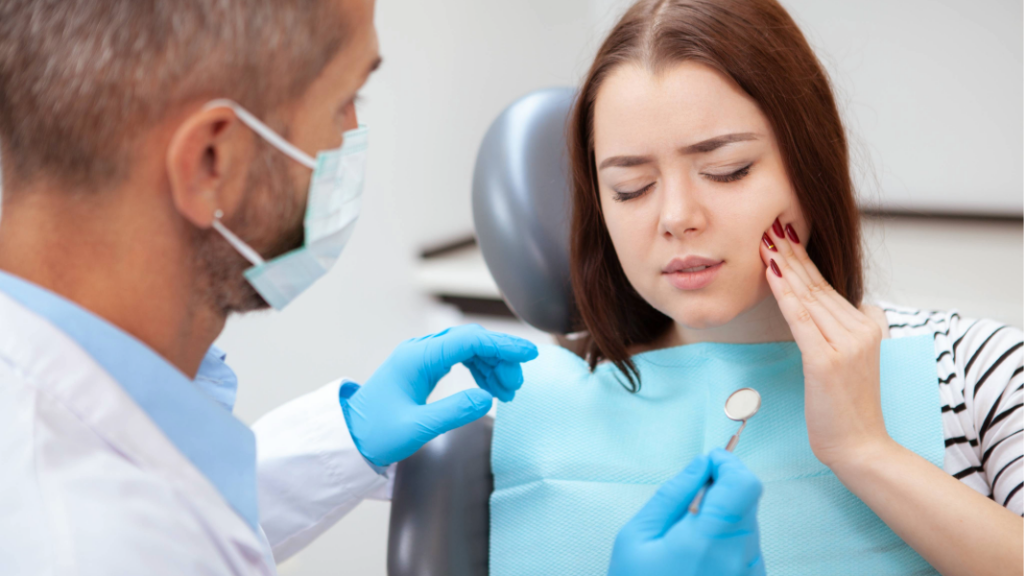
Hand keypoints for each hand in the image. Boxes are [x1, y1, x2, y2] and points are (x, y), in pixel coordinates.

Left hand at [339, 324, 538, 466]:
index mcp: (418, 358)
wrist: (349, 438)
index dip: (502, 345)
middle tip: (516, 387)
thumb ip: (453, 412)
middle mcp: (420, 351)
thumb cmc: (376, 434)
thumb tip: (487, 399)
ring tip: (508, 392)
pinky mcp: (423, 368)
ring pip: (468, 349)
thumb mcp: (416, 428)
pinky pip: (459, 359)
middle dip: (500, 358)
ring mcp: (422, 358)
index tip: (529, 354)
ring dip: (492, 365)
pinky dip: (479, 371)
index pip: (469, 340)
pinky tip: (490, 388)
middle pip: (472, 341)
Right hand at [608, 449, 764, 575]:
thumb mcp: (637, 536)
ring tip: (688, 540)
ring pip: (748, 525)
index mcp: (709, 542)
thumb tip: (700, 465)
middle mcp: (739, 559)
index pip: (744, 484)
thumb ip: (673, 495)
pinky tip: (699, 558)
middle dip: (723, 490)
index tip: (710, 461)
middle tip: (690, 501)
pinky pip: (747, 550)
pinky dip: (727, 543)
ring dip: (725, 519)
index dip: (729, 464)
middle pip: (748, 502)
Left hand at [759, 218, 891, 468]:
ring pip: (808, 297)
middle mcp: (861, 329)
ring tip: (765, 241)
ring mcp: (847, 344)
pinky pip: (802, 321)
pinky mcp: (828, 361)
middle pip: (817, 285)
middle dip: (791, 253)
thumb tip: (830, 306)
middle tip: (770, 225)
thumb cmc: (848, 409)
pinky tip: (772, 274)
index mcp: (868, 325)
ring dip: (784, 266)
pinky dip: (786, 295)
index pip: (827, 286)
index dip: (803, 260)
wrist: (861, 447)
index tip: (782, 235)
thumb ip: (842, 331)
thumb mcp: (851, 361)